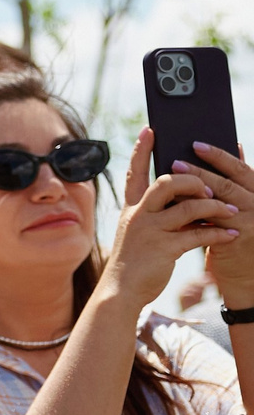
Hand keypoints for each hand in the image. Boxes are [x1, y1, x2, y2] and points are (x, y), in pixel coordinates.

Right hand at [105, 129, 241, 308]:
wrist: (120, 291)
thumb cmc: (135, 259)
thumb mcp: (137, 230)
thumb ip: (155, 212)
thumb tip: (183, 196)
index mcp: (131, 208)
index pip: (135, 172)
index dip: (142, 150)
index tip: (150, 129)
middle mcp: (138, 214)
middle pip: (167, 181)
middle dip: (193, 180)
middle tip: (208, 187)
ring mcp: (150, 231)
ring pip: (189, 206)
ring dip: (216, 206)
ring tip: (233, 210)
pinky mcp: (164, 248)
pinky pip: (198, 233)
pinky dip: (218, 232)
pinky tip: (230, 233)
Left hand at [180, 138, 253, 306]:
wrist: (245, 271)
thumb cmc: (236, 231)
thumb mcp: (239, 204)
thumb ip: (234, 181)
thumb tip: (229, 148)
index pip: (239, 168)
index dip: (218, 155)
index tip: (196, 143)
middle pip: (226, 184)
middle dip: (199, 172)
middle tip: (174, 161)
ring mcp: (249, 222)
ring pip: (216, 203)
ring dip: (191, 192)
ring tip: (169, 181)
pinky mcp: (236, 240)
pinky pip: (210, 224)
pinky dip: (191, 214)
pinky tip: (173, 207)